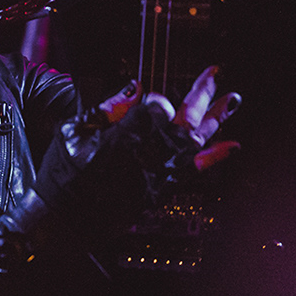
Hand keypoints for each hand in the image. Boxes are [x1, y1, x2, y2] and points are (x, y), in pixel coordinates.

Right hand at [30, 70, 242, 240]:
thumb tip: (133, 88)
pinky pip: (195, 170)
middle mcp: (149, 153)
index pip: (156, 106)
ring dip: (216, 119)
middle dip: (201, 94)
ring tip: (232, 100)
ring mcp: (159, 172)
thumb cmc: (63, 175)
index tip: (148, 98)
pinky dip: (215, 157)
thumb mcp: (74, 133)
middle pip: (184, 117)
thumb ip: (106, 109)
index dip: (155, 99)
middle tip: (215, 74)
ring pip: (196, 141)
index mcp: (126, 135)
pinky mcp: (162, 189)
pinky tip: (232, 146)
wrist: (64, 221)